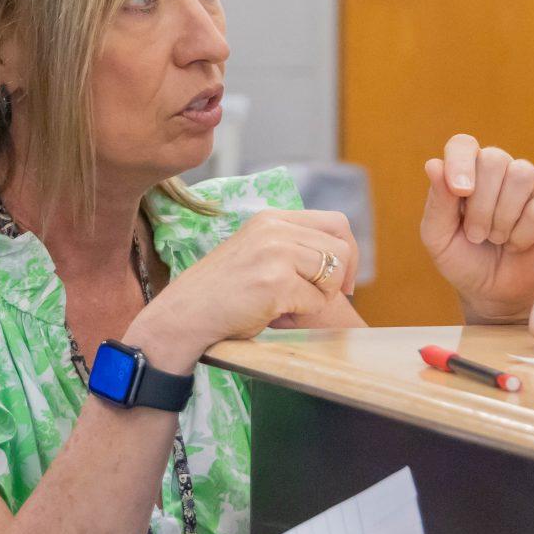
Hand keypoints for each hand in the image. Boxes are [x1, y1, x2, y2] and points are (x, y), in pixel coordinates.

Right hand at [134, 209, 358, 366]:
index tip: (344, 280)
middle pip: (340, 247)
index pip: (336, 221)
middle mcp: (275, 228)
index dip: (348, 252)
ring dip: (319, 297)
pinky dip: (302, 314)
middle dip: (339, 279)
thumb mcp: (255, 252)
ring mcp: (275, 253)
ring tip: (290, 306)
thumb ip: (290, 246)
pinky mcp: (276, 282)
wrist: (184, 315)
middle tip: (320, 299)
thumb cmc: (221, 293)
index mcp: (271, 218)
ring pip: (333, 273)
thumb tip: (338, 259)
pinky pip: (316, 301)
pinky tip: (275, 316)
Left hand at [421, 135, 533, 320]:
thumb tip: (434, 164)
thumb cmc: (464, 261)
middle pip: (494, 158)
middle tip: (476, 235)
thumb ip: (437, 203)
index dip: (460, 162)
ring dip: (503, 217)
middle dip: (481, 204)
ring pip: (521, 174)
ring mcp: (529, 184)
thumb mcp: (439, 238)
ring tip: (497, 239)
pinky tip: (517, 244)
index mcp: (467, 172)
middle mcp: (499, 171)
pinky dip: (523, 233)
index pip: (463, 145)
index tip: (460, 192)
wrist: (495, 295)